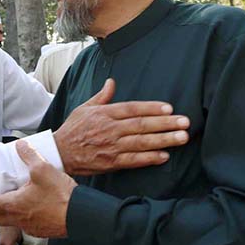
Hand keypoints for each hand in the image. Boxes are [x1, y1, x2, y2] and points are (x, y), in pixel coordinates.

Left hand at [0, 141, 76, 237]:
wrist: (81, 216)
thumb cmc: (61, 196)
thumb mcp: (43, 169)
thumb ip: (28, 156)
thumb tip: (20, 145)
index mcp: (13, 205)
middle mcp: (18, 218)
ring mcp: (29, 226)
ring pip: (7, 221)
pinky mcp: (40, 229)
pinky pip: (22, 224)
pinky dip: (15, 216)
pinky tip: (22, 208)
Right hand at [54, 78, 189, 174]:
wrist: (58, 153)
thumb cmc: (73, 129)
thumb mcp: (84, 108)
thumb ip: (102, 96)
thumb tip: (112, 82)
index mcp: (104, 114)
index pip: (132, 108)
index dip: (151, 108)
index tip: (169, 108)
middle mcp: (109, 129)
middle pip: (141, 125)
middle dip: (165, 123)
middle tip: (185, 122)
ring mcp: (111, 147)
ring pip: (141, 143)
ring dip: (164, 140)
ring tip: (182, 138)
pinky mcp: (111, 163)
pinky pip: (133, 160)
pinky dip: (149, 158)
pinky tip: (165, 156)